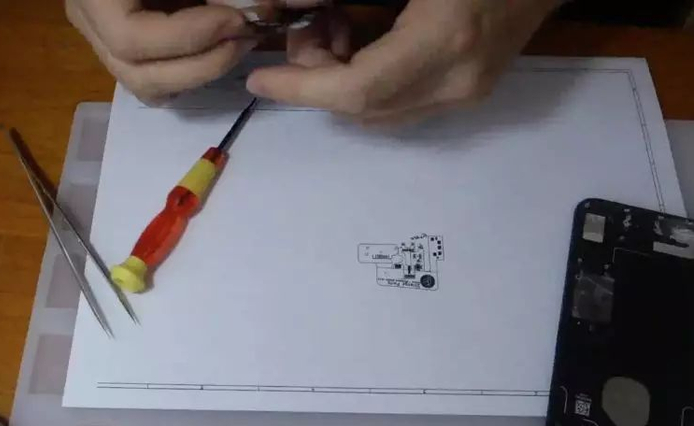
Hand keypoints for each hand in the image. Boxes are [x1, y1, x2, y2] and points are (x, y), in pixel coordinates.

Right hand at [66, 0, 255, 102]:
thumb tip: (263, 9)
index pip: (130, 38)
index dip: (188, 37)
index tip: (235, 19)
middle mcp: (89, 21)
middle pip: (139, 74)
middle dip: (203, 64)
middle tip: (246, 36)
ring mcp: (101, 38)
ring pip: (147, 85)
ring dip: (200, 73)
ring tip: (237, 42)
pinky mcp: (123, 45)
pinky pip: (155, 79)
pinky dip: (191, 72)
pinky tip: (218, 46)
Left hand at [246, 0, 557, 124]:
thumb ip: (351, 2)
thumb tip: (291, 11)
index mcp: (445, 39)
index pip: (358, 89)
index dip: (302, 87)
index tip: (260, 79)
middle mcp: (457, 81)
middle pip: (364, 108)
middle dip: (319, 79)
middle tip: (305, 34)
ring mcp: (466, 92)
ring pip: (380, 111)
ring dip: (342, 81)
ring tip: (335, 30)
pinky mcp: (470, 91)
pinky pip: (401, 102)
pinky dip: (369, 81)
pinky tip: (364, 41)